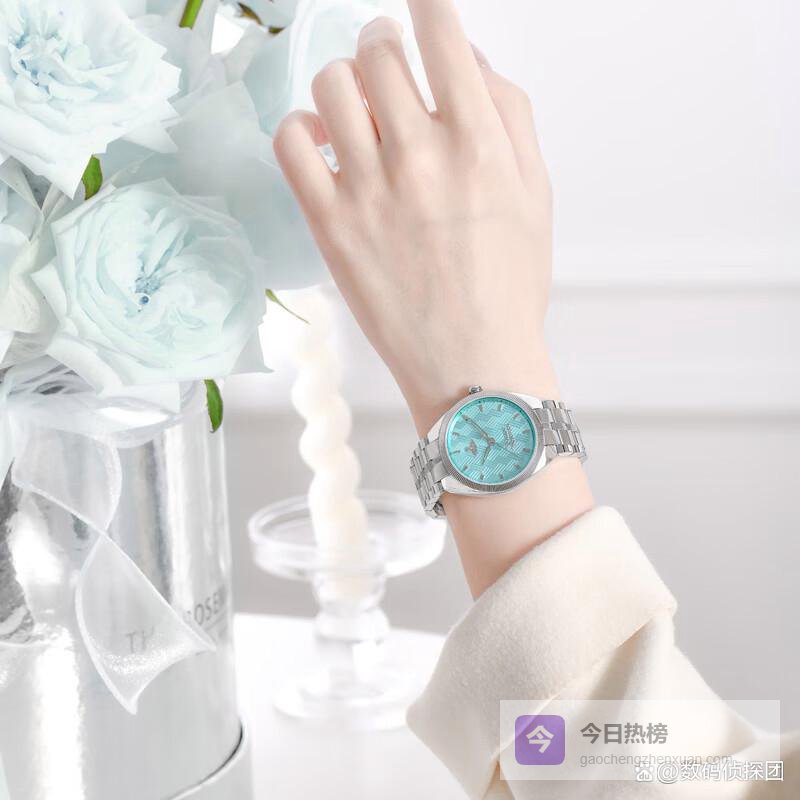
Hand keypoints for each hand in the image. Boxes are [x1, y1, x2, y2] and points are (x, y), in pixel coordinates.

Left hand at [274, 0, 557, 435]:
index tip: (420, 11)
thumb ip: (510, 114)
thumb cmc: (510, 284)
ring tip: (355, 107)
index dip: (426, 6)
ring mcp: (370, 190)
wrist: (473, 363)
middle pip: (378, 51)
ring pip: (331, 85)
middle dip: (382, 43)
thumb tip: (468, 57)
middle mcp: (422, 155)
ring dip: (342, 81)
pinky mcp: (330, 225)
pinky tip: (323, 142)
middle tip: (386, 62)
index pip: (441, 30)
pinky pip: (292, 141)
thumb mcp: (537, 193)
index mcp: (481, 141)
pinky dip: (302, 126)